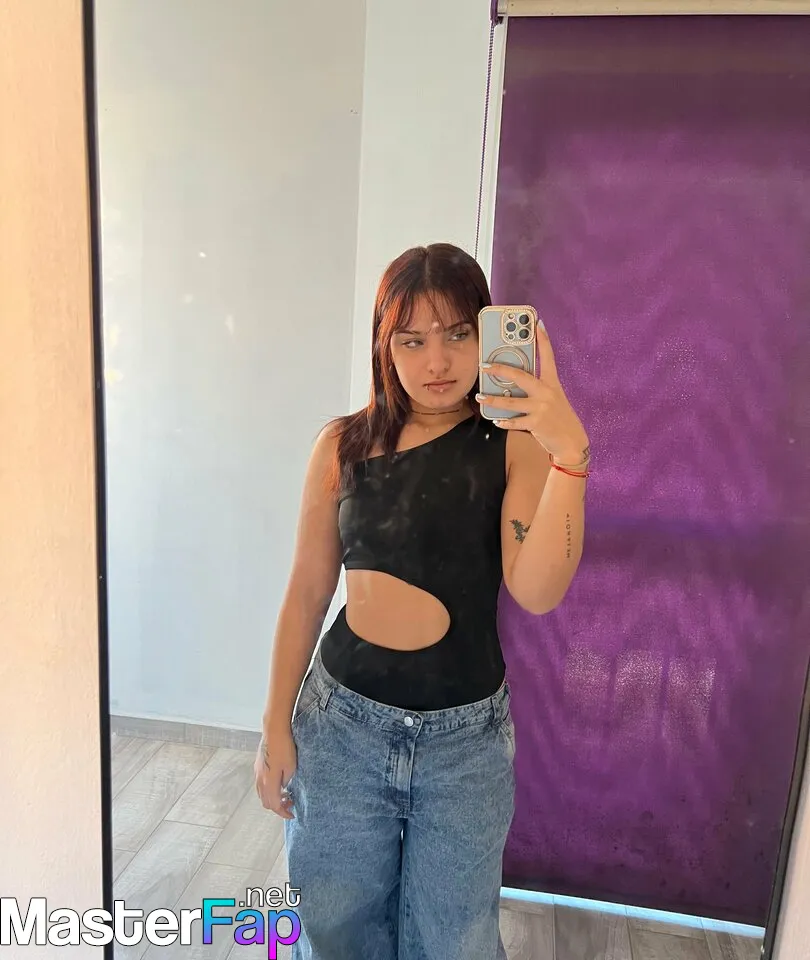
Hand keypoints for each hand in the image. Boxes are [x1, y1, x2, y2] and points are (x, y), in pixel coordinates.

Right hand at [254, 728, 296, 819]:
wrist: (274, 729)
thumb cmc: (284, 746)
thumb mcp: (291, 767)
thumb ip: (286, 781)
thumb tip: (283, 787)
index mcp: (269, 782)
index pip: (274, 805)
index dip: (283, 813)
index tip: (292, 814)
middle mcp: (260, 779)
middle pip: (266, 802)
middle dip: (278, 807)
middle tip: (290, 803)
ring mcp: (257, 772)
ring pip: (262, 793)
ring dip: (273, 798)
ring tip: (286, 794)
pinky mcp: (258, 765)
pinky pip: (261, 784)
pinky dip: (269, 789)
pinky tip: (278, 783)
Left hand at [476, 323, 588, 460]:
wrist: (572, 442)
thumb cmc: (560, 418)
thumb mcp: (554, 399)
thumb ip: (538, 389)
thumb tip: (515, 384)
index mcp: (553, 383)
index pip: (548, 356)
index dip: (543, 339)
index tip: (537, 323)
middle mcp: (547, 393)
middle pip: (520, 376)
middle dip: (500, 370)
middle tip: (484, 366)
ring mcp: (541, 408)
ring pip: (510, 402)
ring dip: (492, 399)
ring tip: (480, 397)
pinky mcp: (536, 424)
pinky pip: (514, 422)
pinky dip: (503, 422)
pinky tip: (496, 420)